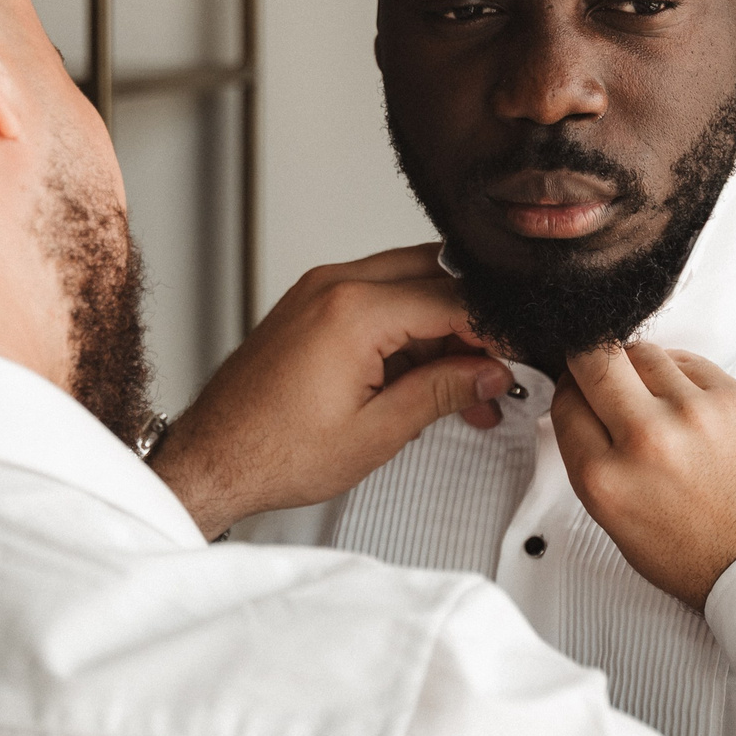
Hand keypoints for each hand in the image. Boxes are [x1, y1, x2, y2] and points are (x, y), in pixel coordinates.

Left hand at [150, 245, 511, 537]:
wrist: (214, 459)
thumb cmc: (274, 452)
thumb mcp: (376, 432)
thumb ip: (442, 392)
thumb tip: (490, 375)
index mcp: (352, 310)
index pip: (454, 299)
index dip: (497, 331)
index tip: (521, 358)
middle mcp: (334, 285)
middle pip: (436, 276)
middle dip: (474, 322)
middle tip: (500, 367)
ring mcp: (318, 291)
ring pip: (409, 283)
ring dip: (443, 328)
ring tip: (466, 388)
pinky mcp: (311, 306)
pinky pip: (377, 298)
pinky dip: (408, 330)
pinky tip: (426, 376)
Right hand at [553, 342, 735, 608]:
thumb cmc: (709, 560)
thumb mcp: (624, 528)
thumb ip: (599, 468)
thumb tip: (588, 416)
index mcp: (606, 480)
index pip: (566, 404)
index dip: (570, 392)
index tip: (579, 392)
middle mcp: (644, 440)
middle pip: (594, 359)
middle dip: (591, 360)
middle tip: (602, 371)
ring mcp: (693, 413)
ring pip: (643, 352)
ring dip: (639, 366)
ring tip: (653, 393)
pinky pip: (692, 363)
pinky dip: (682, 373)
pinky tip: (688, 398)